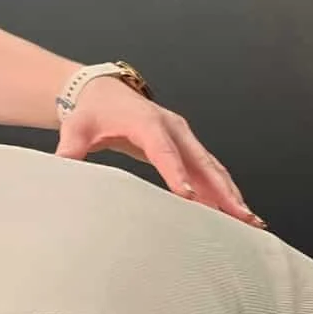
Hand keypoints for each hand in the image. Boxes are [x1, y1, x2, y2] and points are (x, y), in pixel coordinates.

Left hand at [56, 75, 265, 228]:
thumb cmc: (90, 113)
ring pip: (213, 168)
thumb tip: (62, 168)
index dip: (176, 173)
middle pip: (201, 162)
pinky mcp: (187, 148)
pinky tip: (236, 213)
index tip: (189, 197)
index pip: (164, 151)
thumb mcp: (75, 129)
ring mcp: (184, 138)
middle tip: (241, 215)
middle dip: (223, 190)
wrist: (103, 92)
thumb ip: (70, 150)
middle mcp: (173, 128)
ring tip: (250, 221)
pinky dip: (224, 191)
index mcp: (147, 122)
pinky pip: (209, 171)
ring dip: (231, 194)